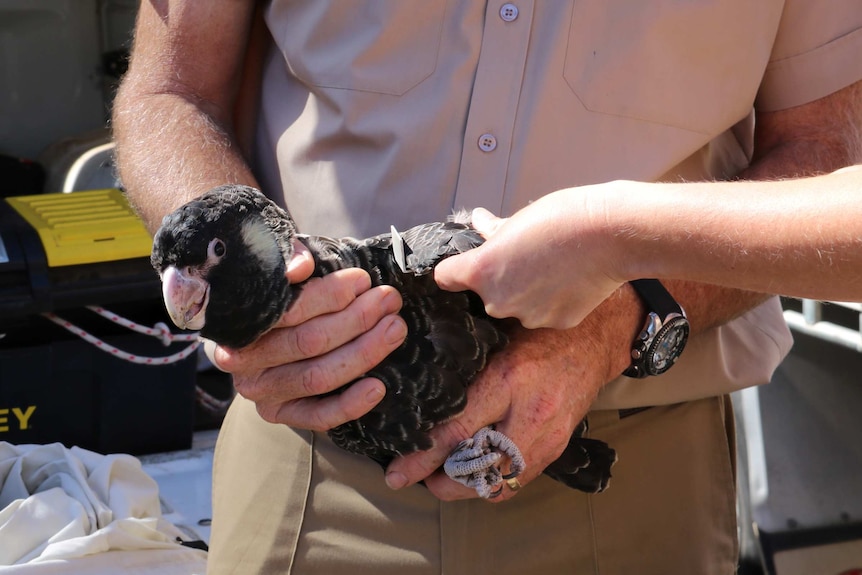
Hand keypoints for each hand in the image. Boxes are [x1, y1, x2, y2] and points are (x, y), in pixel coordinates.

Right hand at [213, 240, 407, 429]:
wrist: (262, 339)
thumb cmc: (278, 297)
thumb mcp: (278, 270)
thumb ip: (288, 257)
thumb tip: (302, 267)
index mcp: (238, 319)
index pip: (288, 310)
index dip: (330, 294)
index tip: (363, 280)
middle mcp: (242, 360)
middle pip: (309, 342)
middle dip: (358, 319)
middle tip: (389, 301)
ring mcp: (262, 392)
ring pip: (318, 377)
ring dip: (364, 353)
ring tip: (394, 329)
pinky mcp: (281, 415)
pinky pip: (318, 417)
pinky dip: (350, 404)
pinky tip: (378, 386)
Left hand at [384, 325, 608, 501]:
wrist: (594, 337)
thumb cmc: (538, 329)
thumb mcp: (495, 336)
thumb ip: (462, 364)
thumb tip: (417, 386)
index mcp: (507, 380)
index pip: (456, 431)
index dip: (422, 458)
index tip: (397, 472)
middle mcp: (529, 414)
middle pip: (477, 471)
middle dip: (441, 484)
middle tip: (417, 478)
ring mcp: (548, 436)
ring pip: (499, 484)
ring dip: (467, 487)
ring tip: (443, 476)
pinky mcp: (558, 446)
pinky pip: (519, 479)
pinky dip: (492, 480)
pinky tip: (476, 468)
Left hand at [434, 188, 627, 329]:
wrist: (611, 235)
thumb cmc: (563, 219)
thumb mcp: (518, 218)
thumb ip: (493, 230)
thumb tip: (480, 222)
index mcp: (481, 272)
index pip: (445, 277)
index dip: (455, 268)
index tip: (465, 263)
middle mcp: (498, 301)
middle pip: (485, 294)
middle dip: (499, 279)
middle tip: (523, 257)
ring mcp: (527, 316)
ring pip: (516, 305)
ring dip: (526, 292)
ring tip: (551, 267)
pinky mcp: (555, 323)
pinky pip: (544, 312)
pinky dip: (552, 300)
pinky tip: (569, 280)